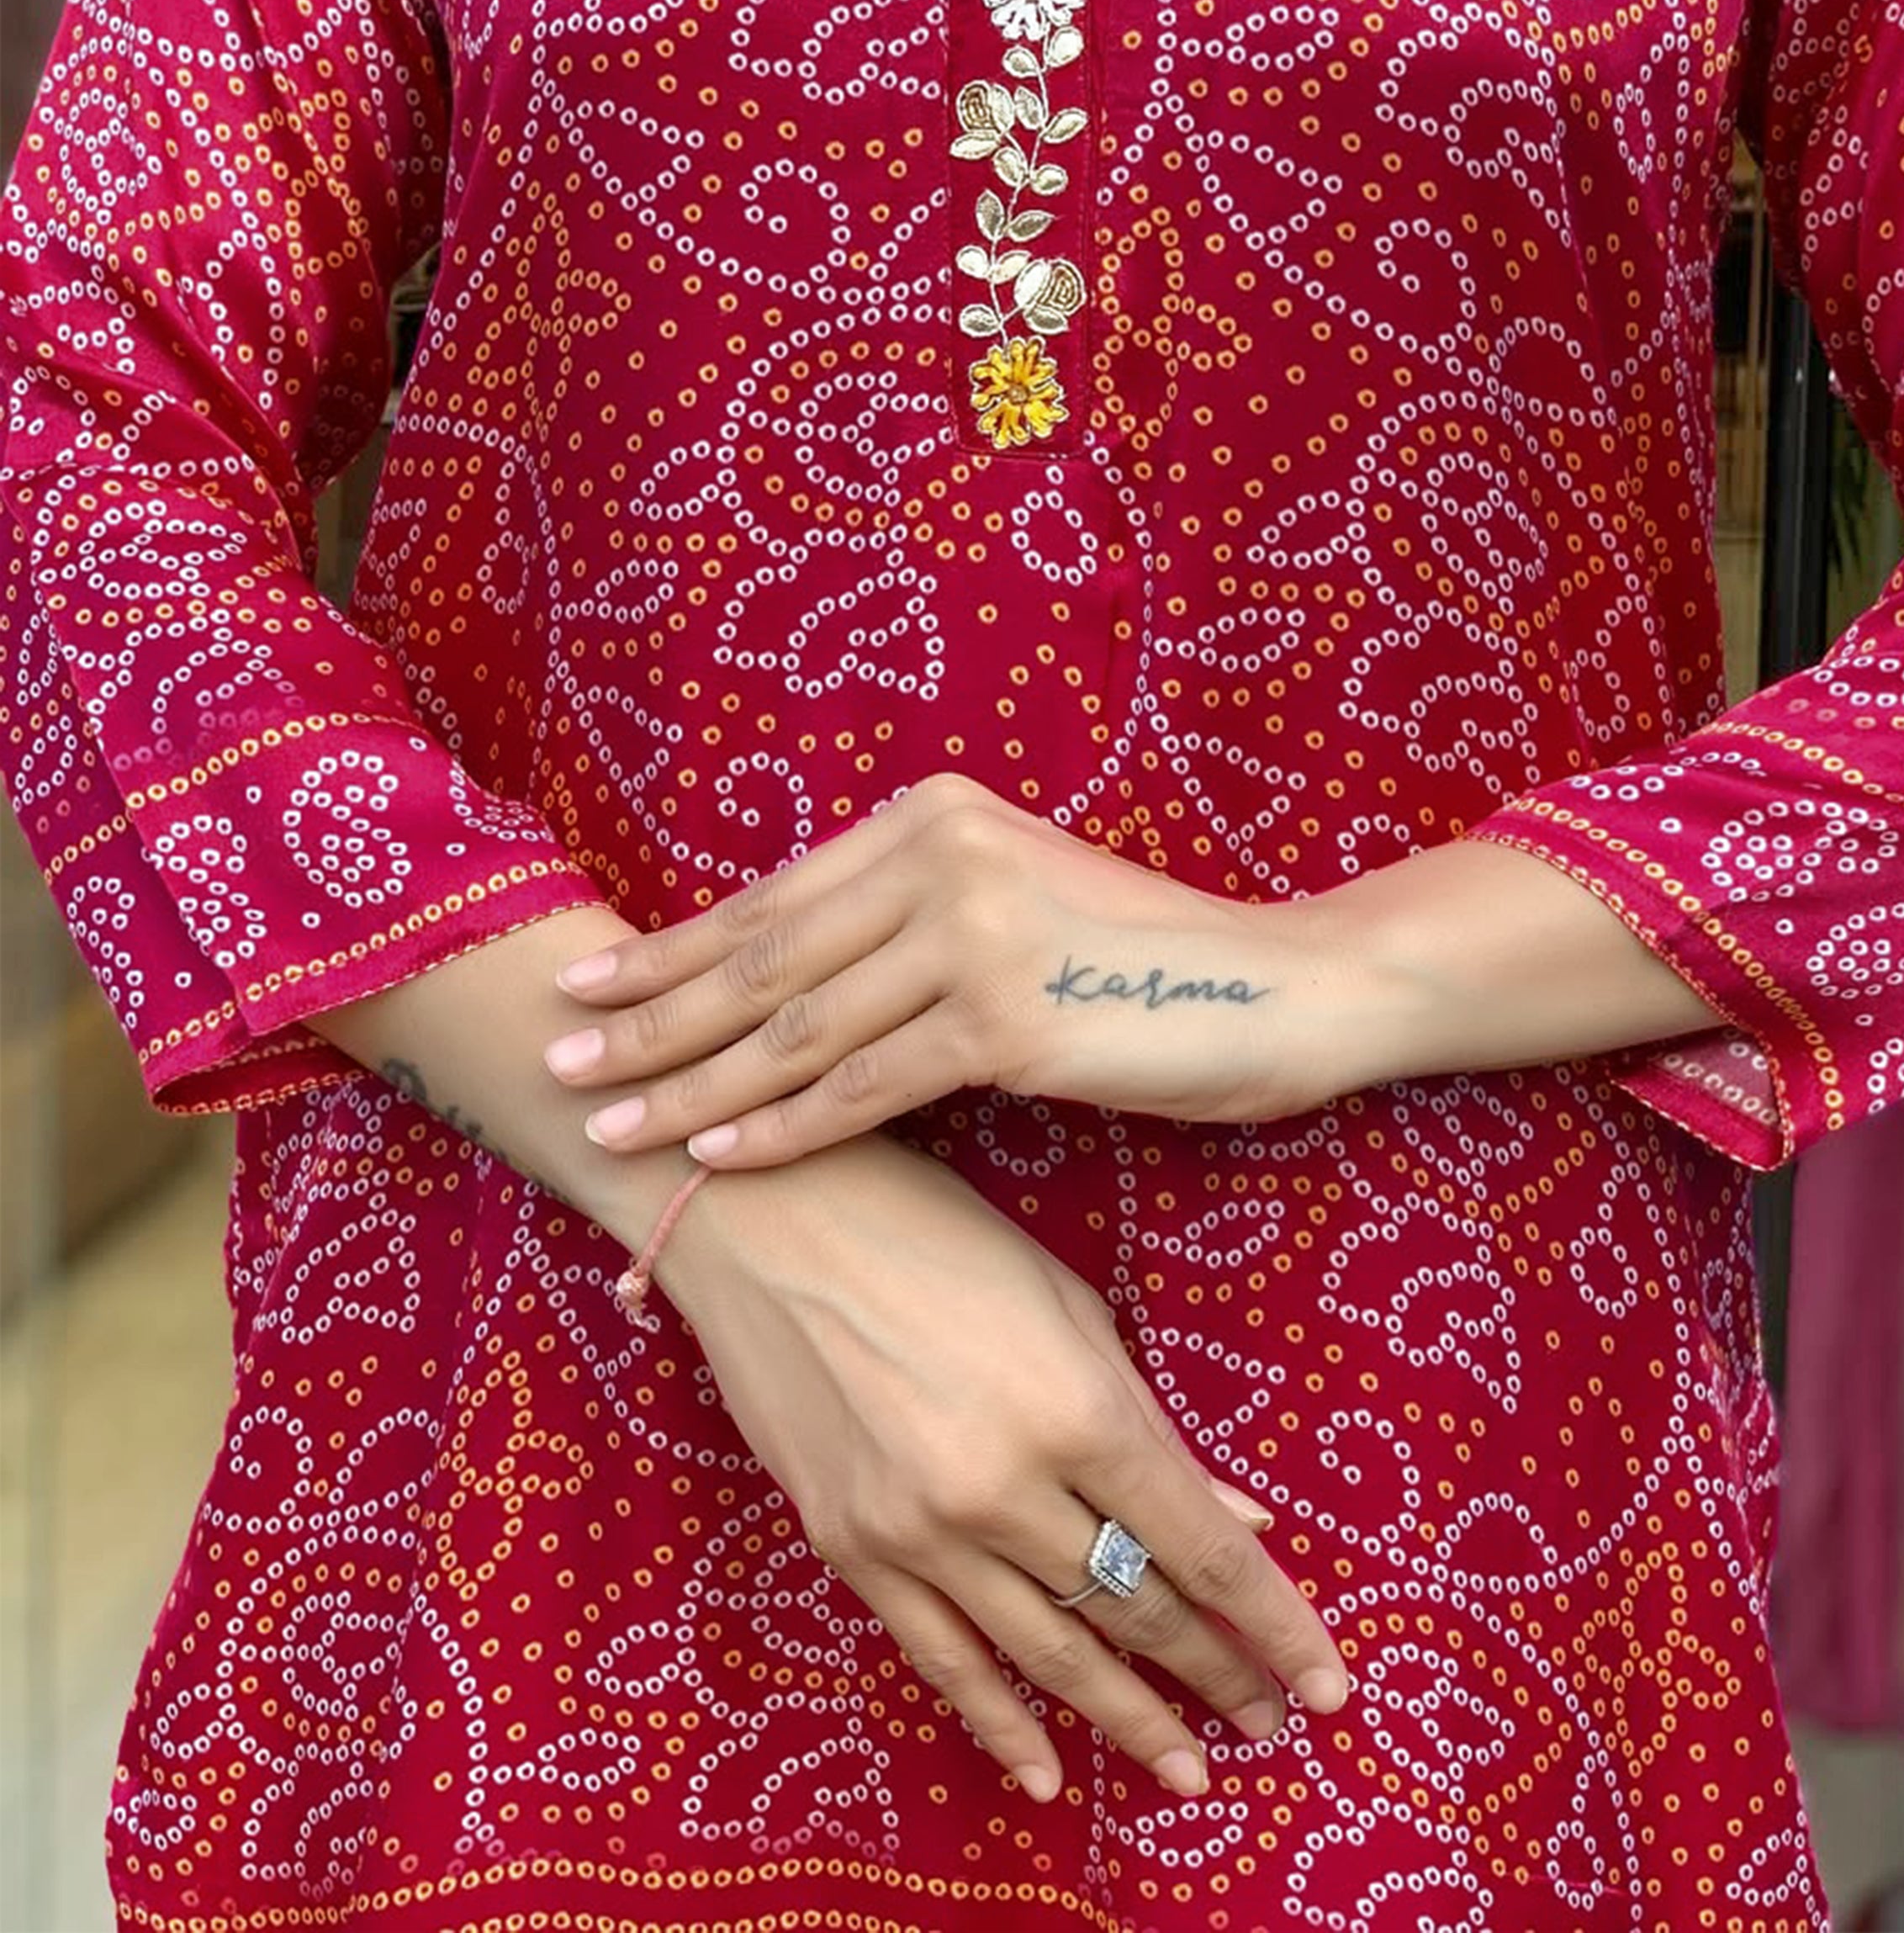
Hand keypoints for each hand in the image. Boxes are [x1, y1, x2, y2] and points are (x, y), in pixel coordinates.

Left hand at [544, 774, 1342, 1164]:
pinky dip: (780, 1126)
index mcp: (930, 815)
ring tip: (612, 1122)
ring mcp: (971, 932)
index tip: (587, 986)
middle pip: (761, 959)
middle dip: (649, 1017)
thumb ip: (905, 921)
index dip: (668, 951)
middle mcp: (938, 854)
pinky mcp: (1006, 1019)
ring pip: (796, 1030)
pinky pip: (864, 1089)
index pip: (770, 901)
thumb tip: (780, 982)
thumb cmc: (1140, 961)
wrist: (1281, 983)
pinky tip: (717, 1154)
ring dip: (690, 1083)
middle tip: (558, 1060)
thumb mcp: (1010, 902)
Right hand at [657, 1135, 1350, 1802]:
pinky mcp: (854, 1552)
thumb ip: (1152, 1427)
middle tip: (1272, 1724)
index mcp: (1076, 1410)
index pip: (1202, 1547)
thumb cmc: (936, 1237)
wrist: (769, 1222)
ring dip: (1130, 1719)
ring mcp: (921, 1531)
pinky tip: (1049, 1776)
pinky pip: (943, 1661)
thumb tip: (1242, 1523)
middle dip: (1216, 1673)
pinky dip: (1000, 1727)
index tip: (1329, 1682)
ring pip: (1051, 1655)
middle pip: (1136, 1610)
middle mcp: (1004, 1488)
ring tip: (1191, 1775)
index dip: (1272, 1623)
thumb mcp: (1069, 1307)